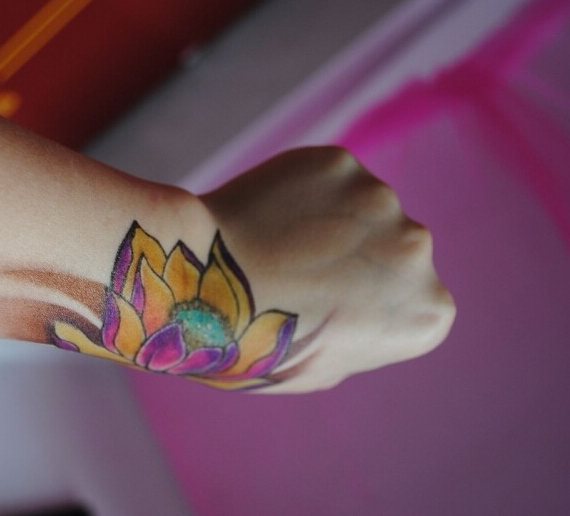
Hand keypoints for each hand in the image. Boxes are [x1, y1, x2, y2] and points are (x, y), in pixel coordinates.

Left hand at [202, 147, 455, 392]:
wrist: (203, 289)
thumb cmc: (255, 345)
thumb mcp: (325, 369)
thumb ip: (364, 335)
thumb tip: (366, 307)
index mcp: (429, 314)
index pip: (412, 302)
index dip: (365, 304)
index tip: (326, 307)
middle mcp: (419, 251)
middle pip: (392, 249)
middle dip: (355, 256)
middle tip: (297, 272)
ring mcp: (382, 199)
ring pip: (360, 208)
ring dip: (329, 220)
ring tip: (276, 246)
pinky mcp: (339, 163)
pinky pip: (326, 178)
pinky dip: (302, 191)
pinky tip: (267, 215)